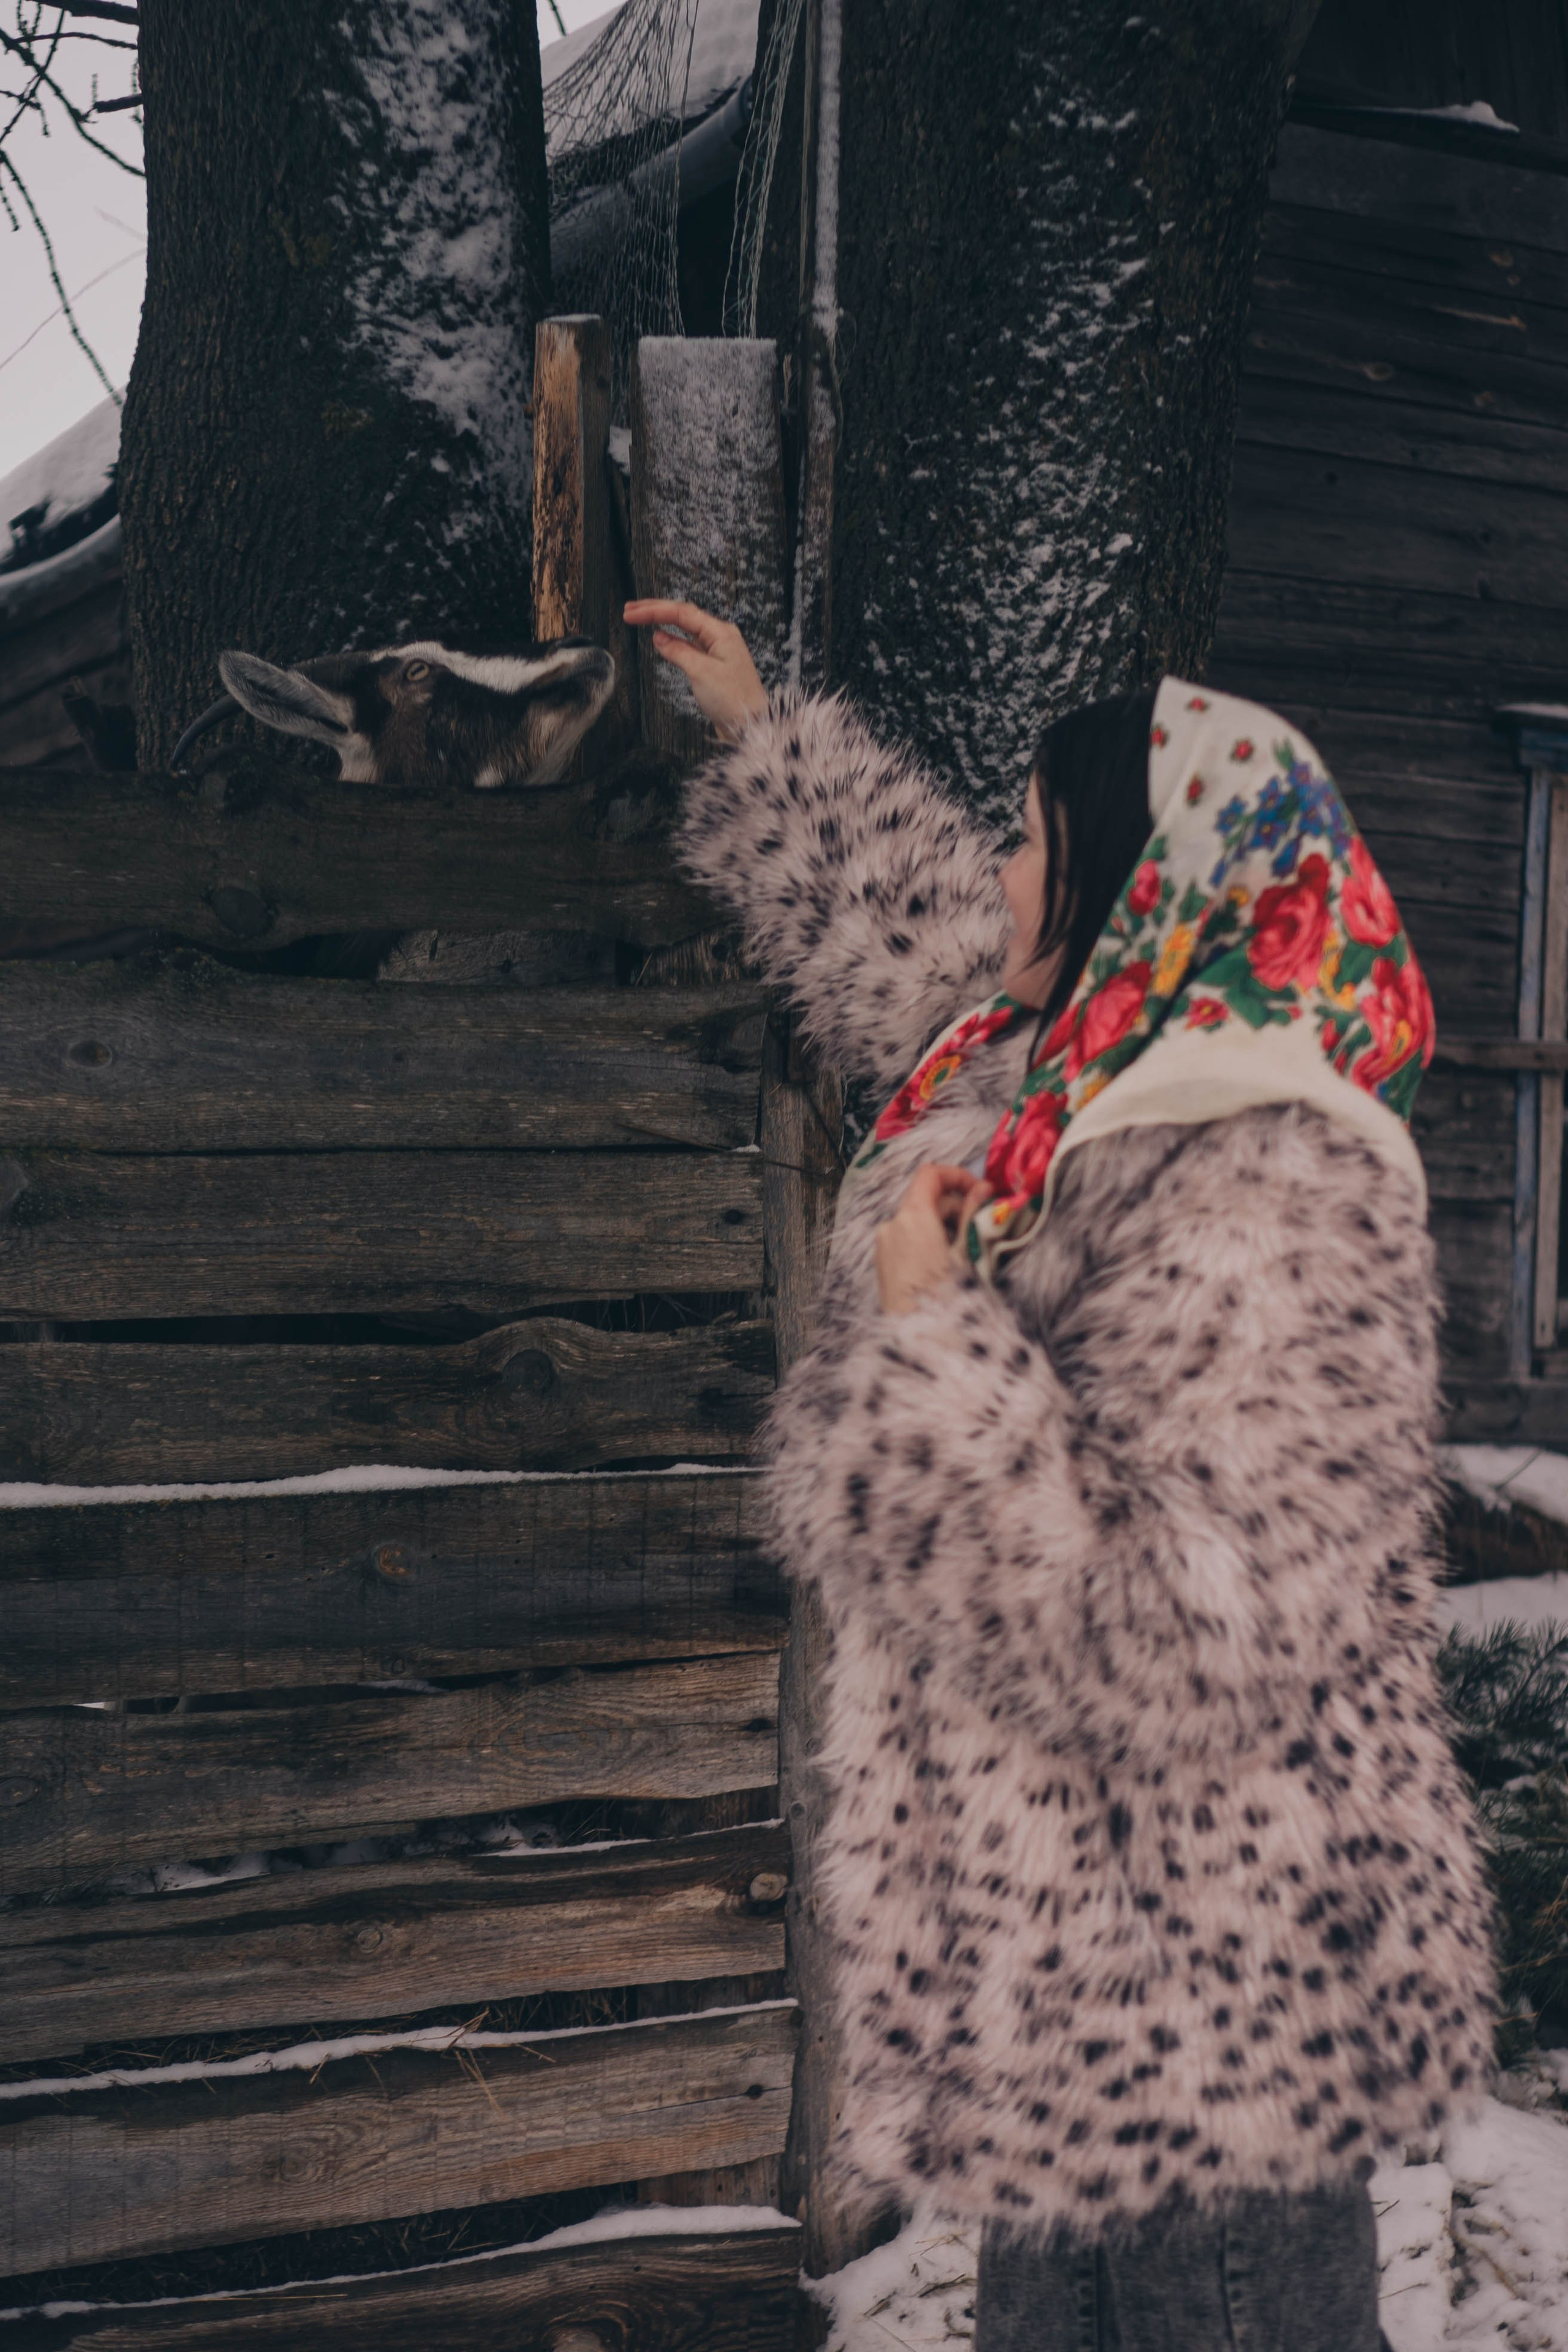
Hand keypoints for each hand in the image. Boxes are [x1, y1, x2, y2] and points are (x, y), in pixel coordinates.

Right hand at [623, 599, 767, 740]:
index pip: (681, 613)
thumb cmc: (733, 700)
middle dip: (655, 610)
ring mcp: (716, 650)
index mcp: (720, 632)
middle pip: (683, 615)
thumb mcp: (701, 672)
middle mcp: (719, 636)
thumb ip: (678, 651)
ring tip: (639, 617)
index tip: (631, 613)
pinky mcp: (712, 664)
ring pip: (684, 628)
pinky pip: (689, 644)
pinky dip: (672, 639)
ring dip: (662, 622)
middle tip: (630, 609)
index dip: (653, 610)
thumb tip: (659, 637)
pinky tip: (660, 638)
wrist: (749, 725)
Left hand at [874, 1165, 992, 1315]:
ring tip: (968, 1252)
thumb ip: (973, 1214)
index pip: (930, 1174)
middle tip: (984, 1227)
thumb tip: (983, 1188)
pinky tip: (948, 1266)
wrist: (919, 1343)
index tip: (981, 1191)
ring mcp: (884, 1246)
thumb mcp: (967, 1252)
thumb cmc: (947, 1298)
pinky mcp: (884, 1265)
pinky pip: (908, 1240)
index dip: (958, 1175)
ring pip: (918, 1221)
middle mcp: (892, 1225)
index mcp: (912, 1217)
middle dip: (957, 1208)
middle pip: (926, 1199)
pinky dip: (930, 1241)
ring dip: (946, 1226)